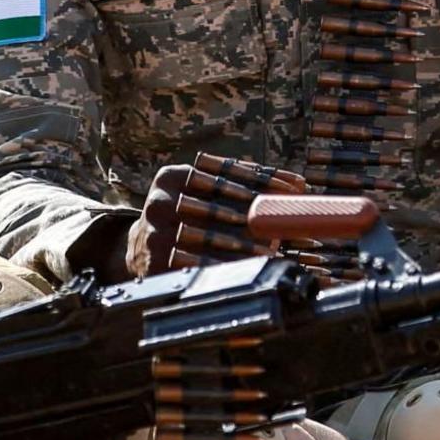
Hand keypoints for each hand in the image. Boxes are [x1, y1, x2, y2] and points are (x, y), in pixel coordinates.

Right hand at [125, 159, 283, 277]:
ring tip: (272, 246)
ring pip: (208, 235)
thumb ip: (244, 182)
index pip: (223, 174)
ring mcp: (154, 229)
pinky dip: (225, 263)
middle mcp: (159, 200)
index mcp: (172, 175)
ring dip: (243, 242)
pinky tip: (248, 265)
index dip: (261, 180)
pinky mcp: (154, 258)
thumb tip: (297, 183)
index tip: (291, 188)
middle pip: (216, 205)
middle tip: (283, 220)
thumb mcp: (205, 191)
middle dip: (254, 213)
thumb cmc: (187, 213)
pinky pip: (196, 262)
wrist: (141, 246)